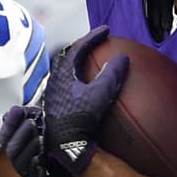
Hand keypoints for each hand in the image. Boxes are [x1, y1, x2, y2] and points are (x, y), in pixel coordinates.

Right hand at [0, 105, 73, 176]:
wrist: (80, 153)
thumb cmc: (60, 136)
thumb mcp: (44, 121)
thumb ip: (28, 115)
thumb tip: (13, 112)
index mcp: (19, 143)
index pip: (5, 136)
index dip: (9, 124)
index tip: (17, 111)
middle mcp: (21, 158)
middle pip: (11, 150)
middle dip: (20, 134)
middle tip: (31, 122)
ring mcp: (30, 171)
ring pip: (20, 163)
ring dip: (29, 148)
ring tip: (40, 137)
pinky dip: (36, 166)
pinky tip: (41, 157)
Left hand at [41, 26, 127, 176]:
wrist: (64, 146)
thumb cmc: (80, 119)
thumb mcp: (101, 94)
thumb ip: (112, 74)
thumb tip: (122, 57)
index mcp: (64, 74)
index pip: (78, 47)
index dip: (93, 36)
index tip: (106, 30)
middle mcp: (55, 81)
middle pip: (68, 56)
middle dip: (83, 46)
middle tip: (96, 42)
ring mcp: (53, 94)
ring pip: (64, 70)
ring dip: (77, 62)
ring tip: (90, 60)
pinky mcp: (54, 106)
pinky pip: (64, 82)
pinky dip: (75, 76)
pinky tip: (83, 85)